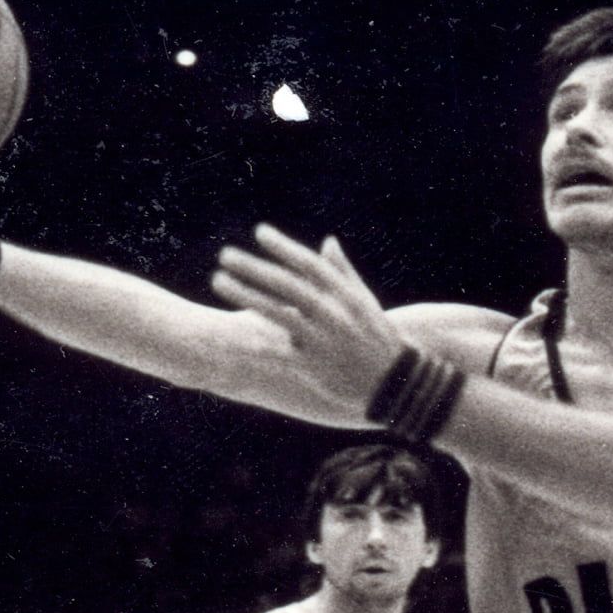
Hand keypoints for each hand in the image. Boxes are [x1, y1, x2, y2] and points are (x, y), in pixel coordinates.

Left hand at [211, 225, 402, 407]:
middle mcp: (331, 314)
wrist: (394, 382)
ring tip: (218, 281)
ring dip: (246, 296)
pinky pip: (280, 353)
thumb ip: (342, 270)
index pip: (308, 264)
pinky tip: (234, 335)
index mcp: (343, 295)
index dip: (284, 247)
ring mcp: (321, 340)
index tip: (259, 231)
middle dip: (254, 268)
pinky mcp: (314, 367)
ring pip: (277, 314)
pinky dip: (258, 344)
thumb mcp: (363, 300)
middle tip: (225, 254)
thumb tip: (327, 241)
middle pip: (286, 285)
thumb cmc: (377, 334)